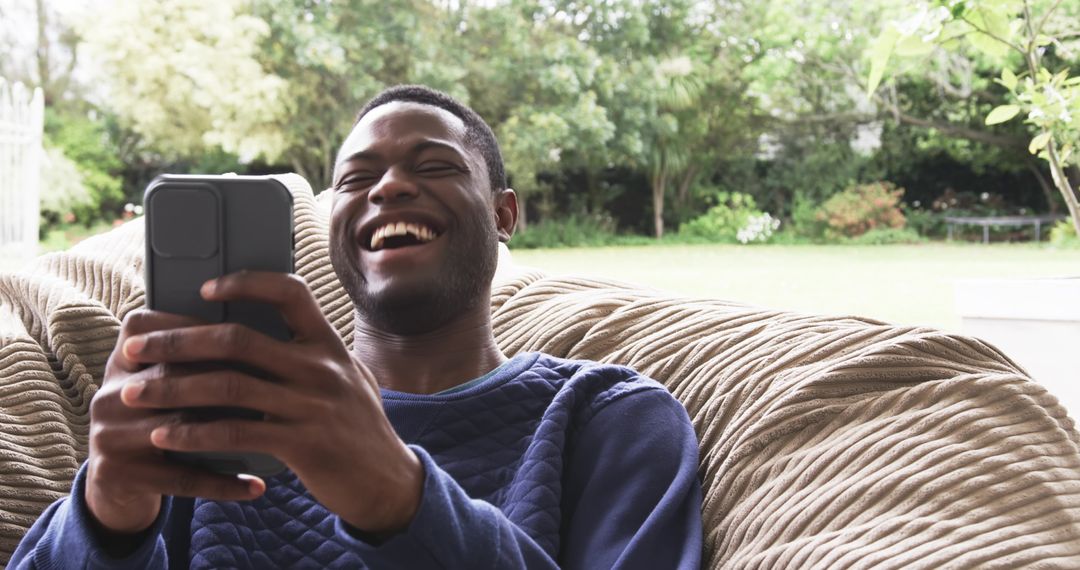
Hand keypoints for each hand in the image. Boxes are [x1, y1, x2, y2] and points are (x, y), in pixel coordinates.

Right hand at [87, 311, 264, 536]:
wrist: (119, 479)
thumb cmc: (161, 417)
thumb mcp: (166, 383)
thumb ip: (196, 358)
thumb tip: (262, 335)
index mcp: (121, 362)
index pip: (148, 329)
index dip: (192, 325)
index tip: (246, 330)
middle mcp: (110, 395)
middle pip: (170, 378)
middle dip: (222, 379)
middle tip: (274, 383)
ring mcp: (108, 435)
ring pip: (177, 427)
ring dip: (229, 431)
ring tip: (274, 430)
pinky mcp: (117, 474)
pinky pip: (180, 478)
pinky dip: (222, 483)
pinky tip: (257, 487)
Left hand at [120, 272, 422, 532]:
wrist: (387, 480)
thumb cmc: (357, 426)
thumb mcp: (347, 377)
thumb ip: (311, 355)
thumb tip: (262, 331)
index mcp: (329, 343)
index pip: (289, 292)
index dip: (244, 283)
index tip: (203, 289)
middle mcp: (321, 367)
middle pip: (237, 339)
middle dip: (177, 341)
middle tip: (135, 348)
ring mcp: (312, 404)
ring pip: (227, 386)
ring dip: (171, 388)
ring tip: (134, 393)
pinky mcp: (301, 443)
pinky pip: (235, 433)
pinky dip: (193, 434)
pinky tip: (165, 437)